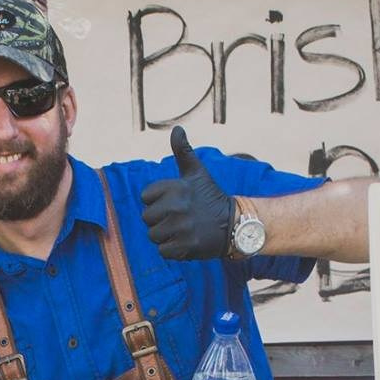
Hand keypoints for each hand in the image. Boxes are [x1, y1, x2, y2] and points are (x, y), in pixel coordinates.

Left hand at [139, 126, 234, 260]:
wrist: (234, 225)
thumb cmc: (210, 197)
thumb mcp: (197, 173)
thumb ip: (183, 152)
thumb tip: (177, 128)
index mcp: (176, 187)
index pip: (145, 197)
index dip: (157, 201)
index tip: (175, 202)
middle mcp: (177, 206)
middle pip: (147, 218)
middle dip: (160, 220)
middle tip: (180, 218)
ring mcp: (181, 227)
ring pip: (154, 235)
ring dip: (165, 236)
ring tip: (183, 230)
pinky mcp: (186, 246)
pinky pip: (163, 251)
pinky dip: (173, 250)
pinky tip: (186, 242)